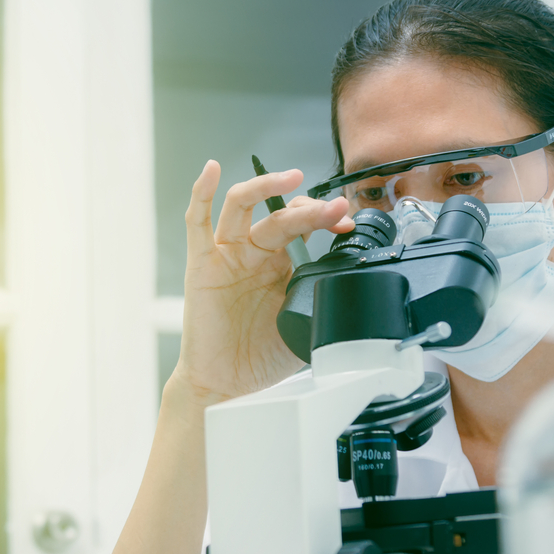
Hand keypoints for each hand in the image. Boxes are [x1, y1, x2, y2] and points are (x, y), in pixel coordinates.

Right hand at [169, 160, 352, 404]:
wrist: (227, 383)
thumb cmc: (261, 358)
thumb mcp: (306, 325)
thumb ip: (324, 302)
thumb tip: (356, 295)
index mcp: (281, 264)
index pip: (305, 226)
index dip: (326, 218)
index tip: (346, 221)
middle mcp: (254, 253)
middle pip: (281, 215)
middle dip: (310, 209)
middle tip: (333, 209)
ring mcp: (227, 255)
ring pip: (242, 206)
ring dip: (266, 187)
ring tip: (290, 178)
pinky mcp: (202, 264)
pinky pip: (197, 222)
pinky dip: (202, 192)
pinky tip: (211, 170)